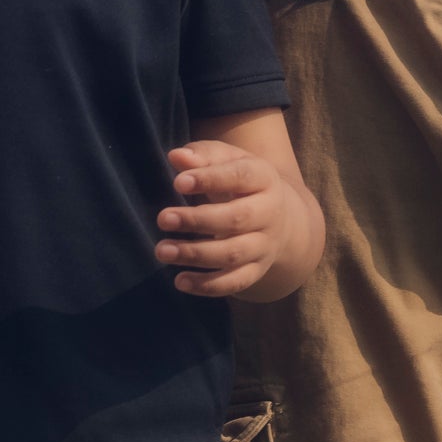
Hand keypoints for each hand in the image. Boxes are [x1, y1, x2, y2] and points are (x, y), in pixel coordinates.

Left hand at [156, 139, 322, 298]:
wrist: (279, 217)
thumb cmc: (241, 182)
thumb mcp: (228, 160)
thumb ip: (203, 156)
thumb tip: (176, 157)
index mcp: (264, 178)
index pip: (240, 176)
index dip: (209, 179)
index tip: (178, 183)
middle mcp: (270, 213)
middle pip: (236, 219)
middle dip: (198, 220)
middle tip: (163, 218)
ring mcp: (265, 245)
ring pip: (233, 254)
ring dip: (196, 254)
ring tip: (162, 250)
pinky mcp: (256, 270)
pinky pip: (235, 282)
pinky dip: (208, 285)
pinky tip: (180, 281)